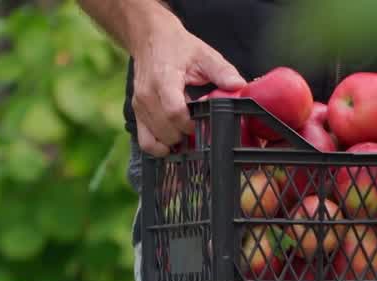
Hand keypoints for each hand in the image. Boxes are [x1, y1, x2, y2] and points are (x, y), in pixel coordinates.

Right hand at [131, 10, 244, 155]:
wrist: (149, 36)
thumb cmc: (177, 47)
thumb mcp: (203, 54)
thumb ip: (222, 71)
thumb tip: (240, 86)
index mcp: (164, 79)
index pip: (174, 112)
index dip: (191, 124)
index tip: (203, 121)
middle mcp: (147, 94)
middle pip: (167, 131)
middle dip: (186, 136)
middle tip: (197, 126)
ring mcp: (140, 105)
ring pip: (157, 139)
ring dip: (175, 142)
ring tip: (186, 129)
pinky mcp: (137, 112)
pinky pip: (145, 142)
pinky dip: (159, 147)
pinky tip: (172, 141)